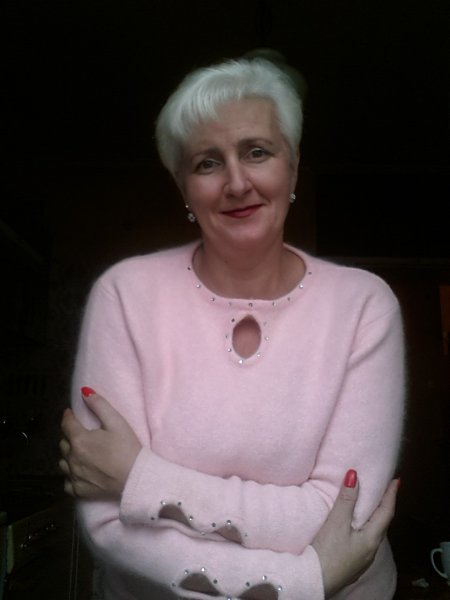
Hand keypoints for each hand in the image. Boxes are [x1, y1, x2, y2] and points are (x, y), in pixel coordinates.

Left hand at [59, 389, 141, 498]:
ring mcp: (74, 476)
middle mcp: (72, 458)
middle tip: (80, 432)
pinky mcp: (79, 490)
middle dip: (69, 435)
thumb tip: (84, 391)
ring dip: (68, 454)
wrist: (136, 478)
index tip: (71, 413)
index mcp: (80, 439)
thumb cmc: (128, 448)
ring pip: (63, 462)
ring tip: (80, 451)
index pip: (66, 424)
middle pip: (63, 442)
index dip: (68, 416)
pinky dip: (71, 475)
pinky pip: (67, 481)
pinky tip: (80, 471)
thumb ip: (99, 405)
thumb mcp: (117, 422)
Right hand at [312, 470, 398, 597]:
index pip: (386, 512)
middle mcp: (371, 550)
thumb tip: (354, 475)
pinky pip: (364, 541)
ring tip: (370, 506)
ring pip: (373, 533)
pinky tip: (356, 527)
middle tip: (383, 490)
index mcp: (371, 539)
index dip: (391, 495)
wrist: (315, 582)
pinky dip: (364, 527)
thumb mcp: (336, 523)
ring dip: (374, 517)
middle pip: (382, 523)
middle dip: (384, 506)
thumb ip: (346, 499)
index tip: (396, 481)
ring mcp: (362, 559)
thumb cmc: (328, 553)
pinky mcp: (352, 563)